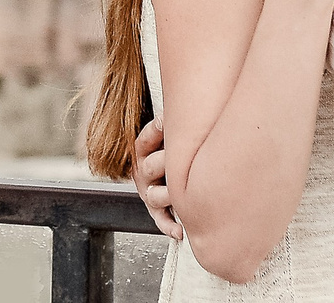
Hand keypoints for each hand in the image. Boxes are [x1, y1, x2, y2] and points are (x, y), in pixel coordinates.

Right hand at [132, 116, 178, 237]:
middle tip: (181, 160)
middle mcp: (143, 171)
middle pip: (151, 167)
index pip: (144, 140)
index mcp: (143, 150)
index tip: (166, 121)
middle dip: (166, 163)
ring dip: (168, 196)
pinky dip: (170, 225)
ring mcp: (149, 191)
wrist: (171, 179)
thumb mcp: (169, 136)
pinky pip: (161, 219)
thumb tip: (190, 104)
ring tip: (181, 196)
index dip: (156, 130)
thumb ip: (175, 124)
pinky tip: (179, 230)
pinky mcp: (157, 210)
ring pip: (154, 195)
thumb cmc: (177, 152)